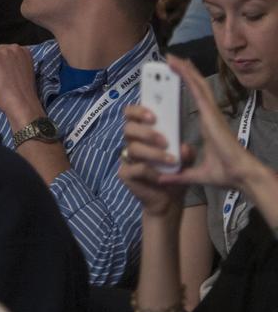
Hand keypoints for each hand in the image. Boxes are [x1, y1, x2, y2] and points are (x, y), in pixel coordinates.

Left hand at [0, 45, 44, 127]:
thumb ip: (12, 62)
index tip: (8, 75)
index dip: (3, 65)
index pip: (3, 52)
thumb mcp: (21, 70)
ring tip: (1, 82)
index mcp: (23, 50)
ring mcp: (2, 53)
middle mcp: (14, 48)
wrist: (22, 103)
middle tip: (3, 80)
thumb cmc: (23, 92)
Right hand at [119, 103, 188, 217]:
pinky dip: (152, 172)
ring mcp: (127, 158)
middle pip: (128, 128)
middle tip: (164, 141)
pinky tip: (162, 177)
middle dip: (146, 132)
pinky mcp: (125, 174)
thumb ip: (186, 151)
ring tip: (171, 161)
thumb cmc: (174, 173)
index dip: (138, 111)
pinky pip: (136, 168)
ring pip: (133, 148)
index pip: (131, 114)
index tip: (153, 116)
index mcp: (142, 133)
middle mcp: (132, 143)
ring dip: (154, 153)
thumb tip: (185, 147)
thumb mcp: (185, 160)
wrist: (169, 199)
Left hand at [159, 54, 268, 191]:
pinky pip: (198, 90)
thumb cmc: (226, 174)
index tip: (175, 76)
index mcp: (207, 124)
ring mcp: (211, 112)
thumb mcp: (197, 173)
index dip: (187, 86)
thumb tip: (164, 179)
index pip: (196, 99)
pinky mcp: (211, 114)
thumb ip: (180, 174)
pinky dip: (187, 76)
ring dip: (184, 69)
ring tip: (171, 57)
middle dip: (184, 73)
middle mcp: (209, 115)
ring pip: (197, 84)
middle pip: (196, 88)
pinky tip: (178, 65)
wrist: (241, 176)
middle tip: (171, 60)